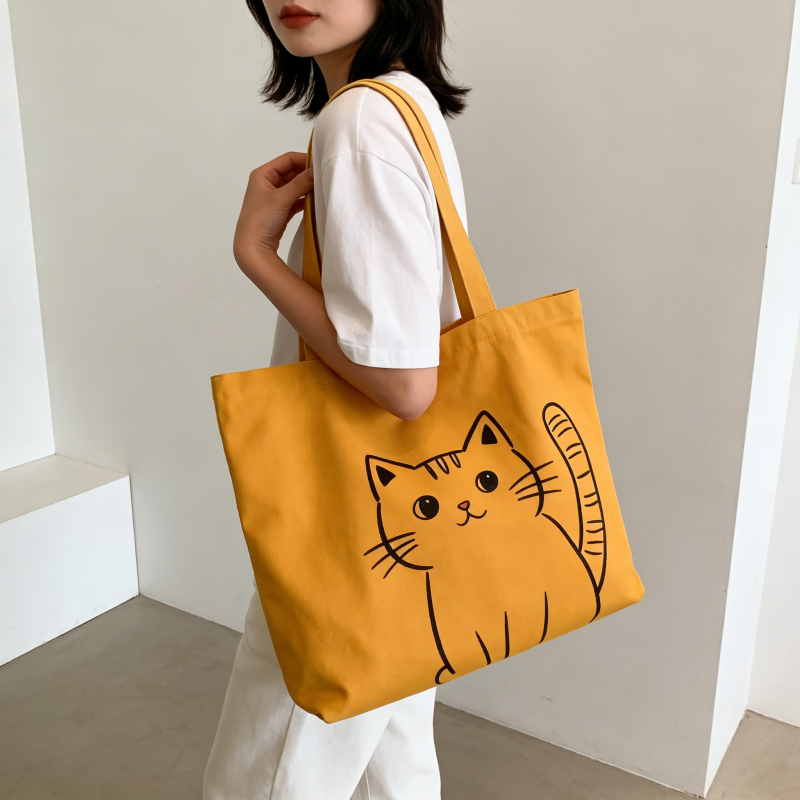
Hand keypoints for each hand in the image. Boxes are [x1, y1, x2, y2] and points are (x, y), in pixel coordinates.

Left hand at [233, 151, 313, 271]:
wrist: (253, 247)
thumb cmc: (261, 218)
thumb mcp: (281, 198)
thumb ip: (300, 183)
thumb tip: (316, 171)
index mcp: (263, 174)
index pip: (287, 159)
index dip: (303, 159)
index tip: (321, 163)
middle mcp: (267, 183)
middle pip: (291, 172)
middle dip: (306, 174)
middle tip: (324, 176)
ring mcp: (274, 197)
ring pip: (294, 186)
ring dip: (306, 187)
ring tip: (322, 187)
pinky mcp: (280, 210)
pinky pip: (295, 199)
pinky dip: (304, 199)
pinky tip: (315, 201)